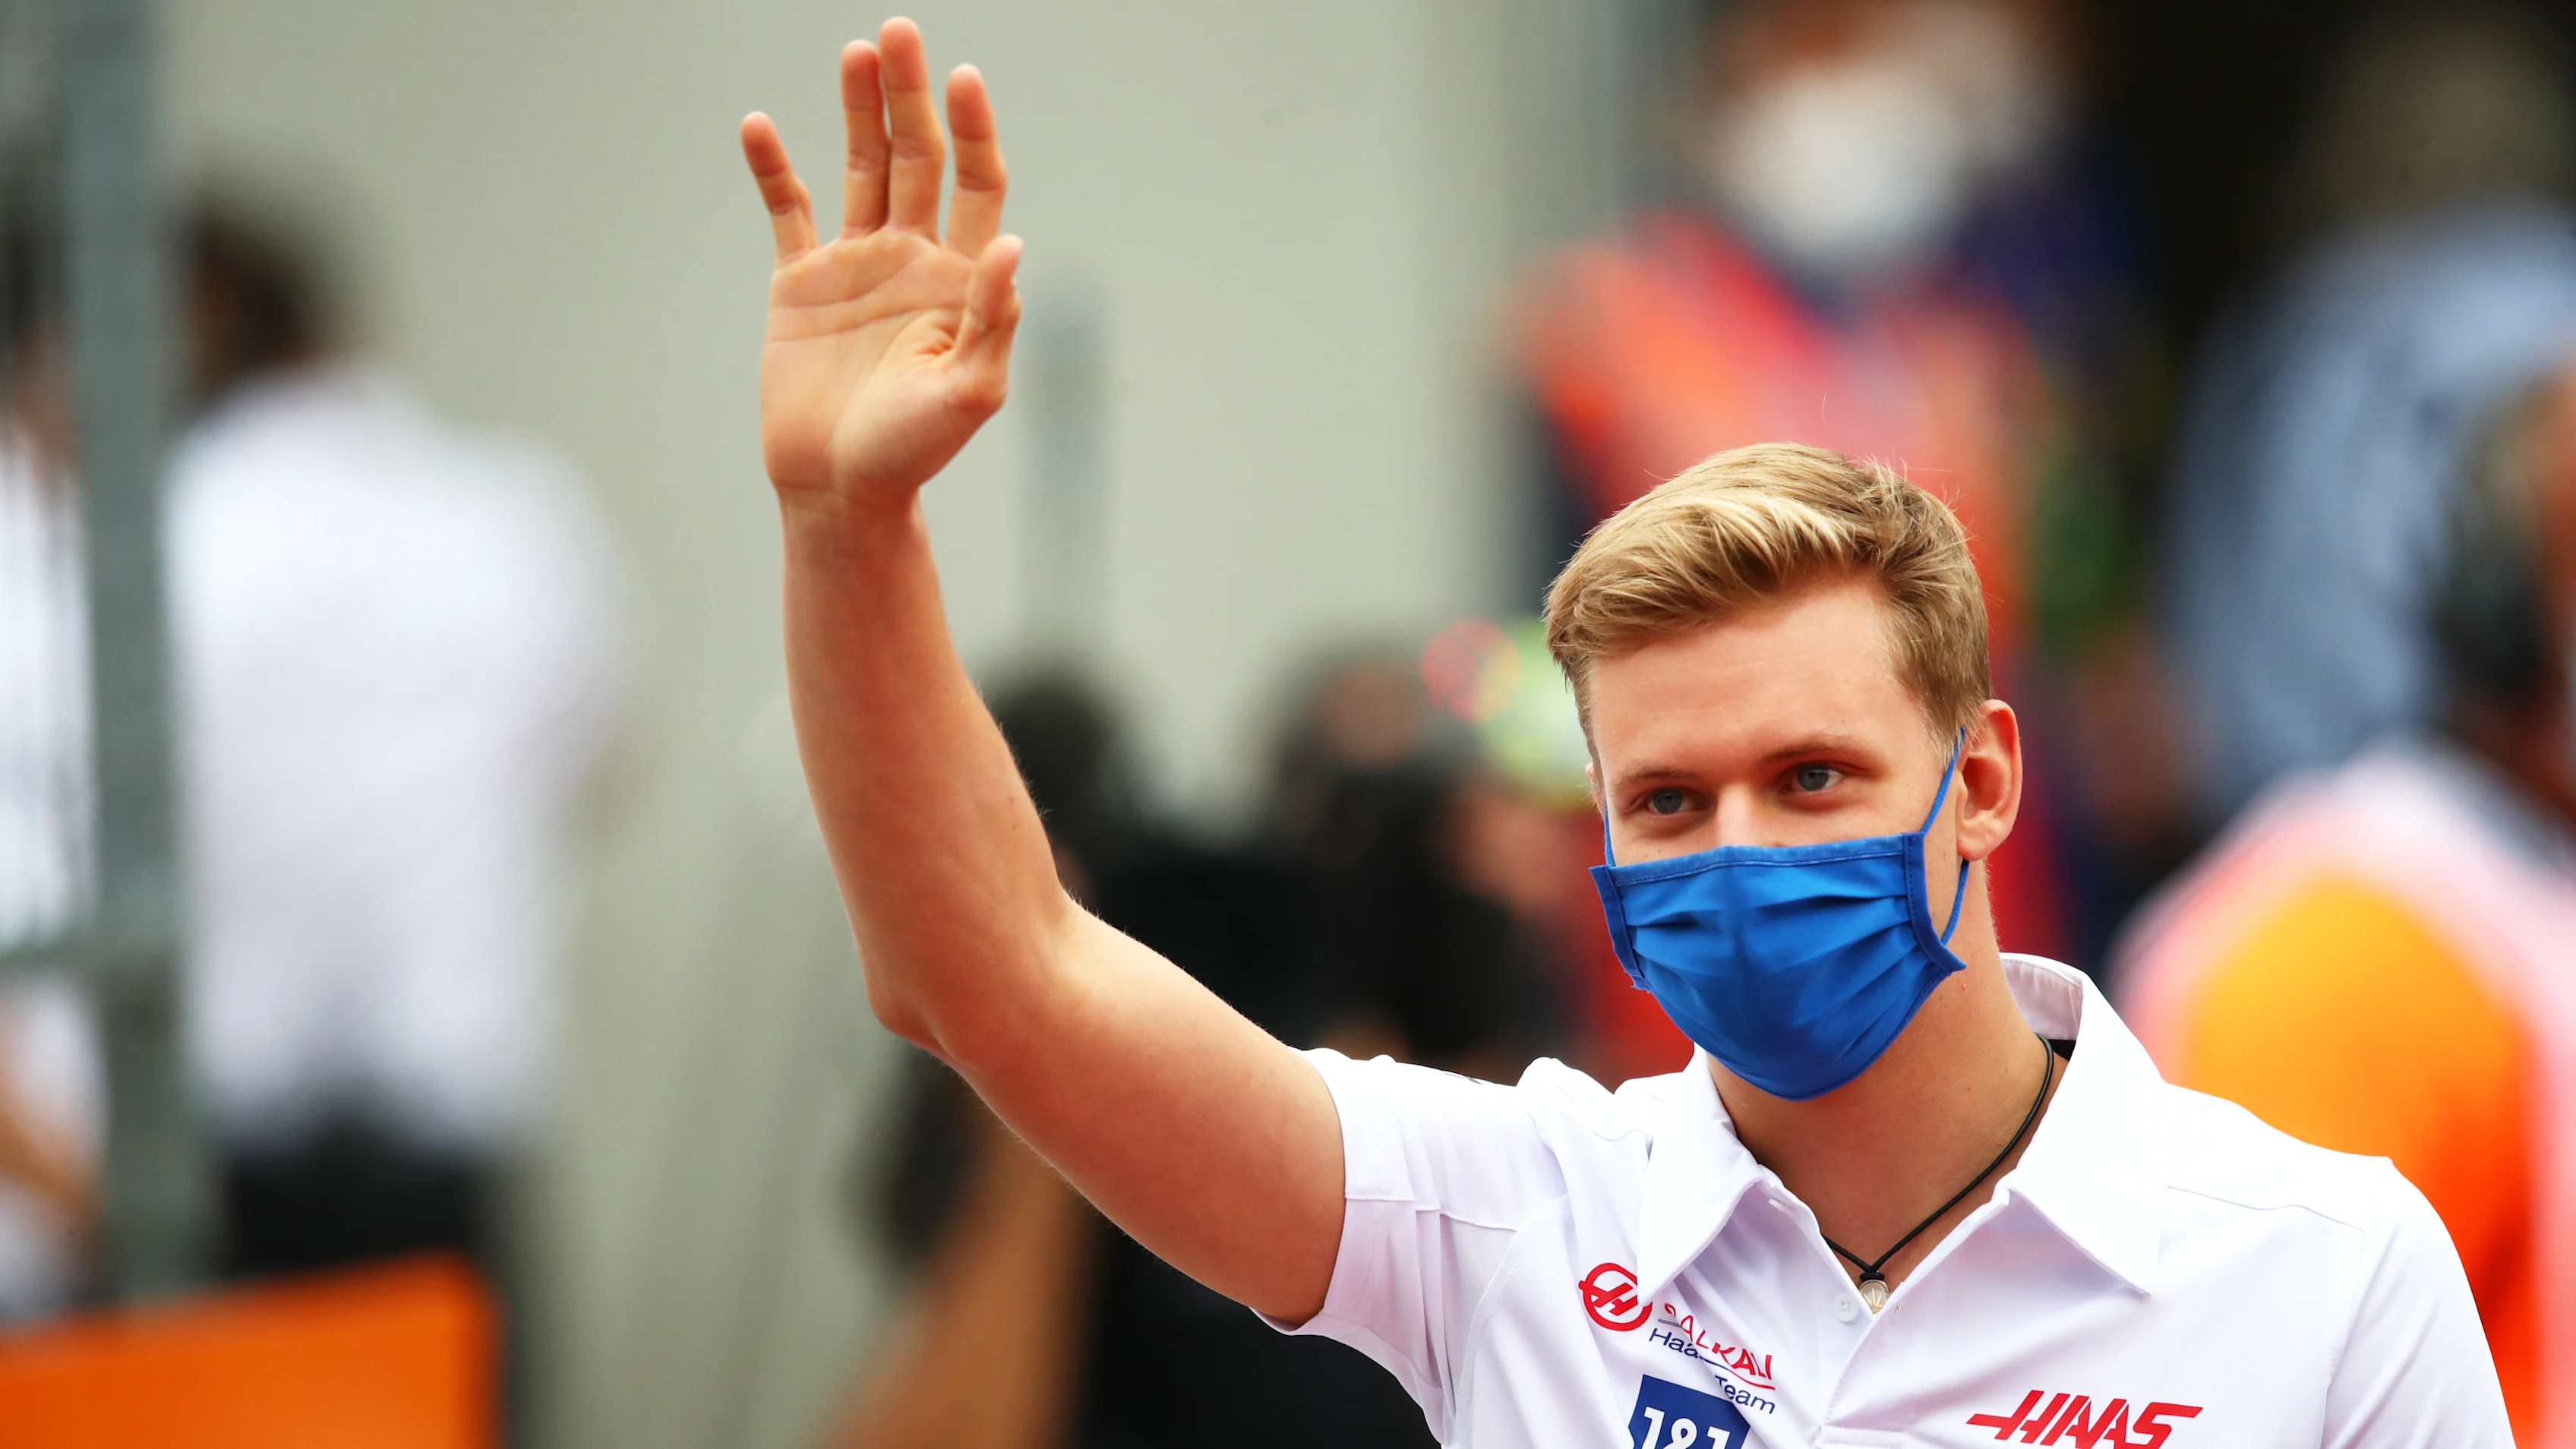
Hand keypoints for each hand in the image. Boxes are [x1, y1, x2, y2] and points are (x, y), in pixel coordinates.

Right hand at [742, 18, 1020, 507]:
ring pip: (862, 168)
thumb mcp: (968, 393)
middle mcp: (912, 259)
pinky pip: (788, 212)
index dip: (973, 131)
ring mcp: (856, 266)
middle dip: (910, 96)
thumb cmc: (913, 453)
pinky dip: (774, 170)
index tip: (963, 79)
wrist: (841, 491)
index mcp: (959, 279)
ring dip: (859, 111)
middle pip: (918, 158)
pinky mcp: (801, 284)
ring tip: (857, 51)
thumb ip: (991, 322)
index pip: (975, 185)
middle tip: (899, 33)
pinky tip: (761, 126)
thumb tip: (1009, 247)